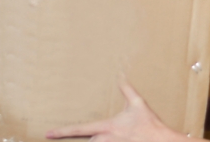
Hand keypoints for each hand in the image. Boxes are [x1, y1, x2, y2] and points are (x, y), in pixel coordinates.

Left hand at [46, 80, 183, 141]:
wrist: (161, 141)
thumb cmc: (149, 124)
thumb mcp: (138, 104)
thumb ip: (127, 90)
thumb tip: (121, 74)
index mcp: (107, 127)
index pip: (79, 129)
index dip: (61, 132)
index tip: (48, 133)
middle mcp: (105, 140)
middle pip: (88, 141)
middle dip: (94, 138)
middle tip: (109, 132)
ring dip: (101, 140)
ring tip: (117, 134)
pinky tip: (117, 139)